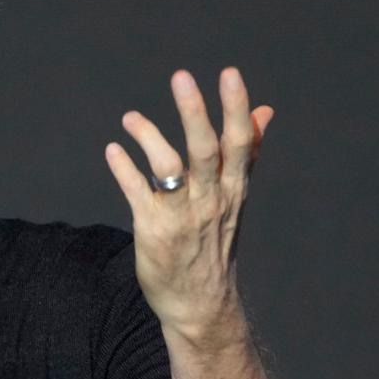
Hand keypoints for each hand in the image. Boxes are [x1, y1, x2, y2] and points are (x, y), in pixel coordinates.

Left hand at [104, 67, 272, 349]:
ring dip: (149, 137)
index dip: (236, 107)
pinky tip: (113, 150)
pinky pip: (137, 193)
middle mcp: (211, 199)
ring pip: (169, 168)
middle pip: (205, 150)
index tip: (230, 74)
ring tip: (130, 118)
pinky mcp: (154, 230)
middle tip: (181, 77)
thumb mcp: (237, 197)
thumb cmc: (215, 242)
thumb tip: (264, 110)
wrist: (200, 305)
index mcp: (233, 188)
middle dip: (194, 112)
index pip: (240, 142)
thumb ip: (248, 152)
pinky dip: (124, 169)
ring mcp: (182, 216)